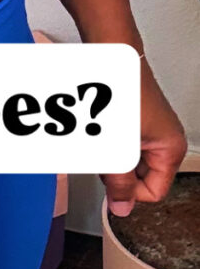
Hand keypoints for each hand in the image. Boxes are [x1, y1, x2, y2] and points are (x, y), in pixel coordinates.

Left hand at [101, 56, 187, 214]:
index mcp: (171, 150)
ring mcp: (148, 131)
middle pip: (139, 178)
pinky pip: (117, 145)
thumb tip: (121, 209)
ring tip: (103, 138)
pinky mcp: (132, 122)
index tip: (112, 178)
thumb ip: (120, 182)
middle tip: (106, 152)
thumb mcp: (120, 149)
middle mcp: (164, 142)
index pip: (153, 192)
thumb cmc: (124, 93)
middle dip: (117, 171)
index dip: (130, 192)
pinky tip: (98, 131)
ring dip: (109, 156)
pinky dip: (105, 144)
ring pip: (125, 162)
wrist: (113, 58)